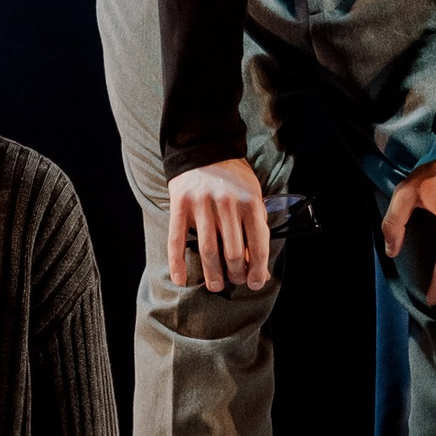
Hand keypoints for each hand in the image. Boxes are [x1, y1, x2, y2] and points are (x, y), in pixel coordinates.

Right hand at [167, 158, 269, 294]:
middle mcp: (227, 204)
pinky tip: (180, 280)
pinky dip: (177, 263)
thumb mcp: (252, 196)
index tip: (255, 283)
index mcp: (250, 202)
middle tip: (234, 281)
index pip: (257, 244)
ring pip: (208, 250)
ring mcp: (202, 204)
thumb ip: (256, 227)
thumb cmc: (232, 179)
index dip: (257, 269)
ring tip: (216, 285)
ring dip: (213, 274)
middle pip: (233, 252)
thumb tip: (259, 269)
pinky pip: (176, 240)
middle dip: (236, 273)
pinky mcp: (180, 205)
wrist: (204, 150)